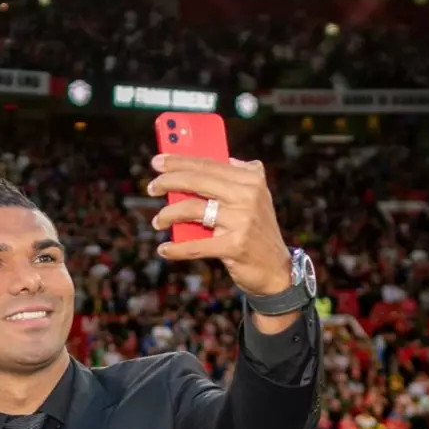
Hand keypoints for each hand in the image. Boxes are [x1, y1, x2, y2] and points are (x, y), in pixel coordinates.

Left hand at [147, 154, 292, 295]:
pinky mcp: (235, 246)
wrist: (277, 270)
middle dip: (168, 181)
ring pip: (192, 210)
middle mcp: (248, 197)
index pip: (208, 164)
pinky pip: (196, 245)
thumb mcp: (256, 198)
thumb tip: (217, 158)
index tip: (158, 161)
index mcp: (251, 180)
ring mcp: (242, 221)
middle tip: (151, 187)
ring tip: (157, 222)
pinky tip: (164, 249)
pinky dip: (176, 249)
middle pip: (197, 181)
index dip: (179, 161)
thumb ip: (239, 176)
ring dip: (167, 215)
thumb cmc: (256, 232)